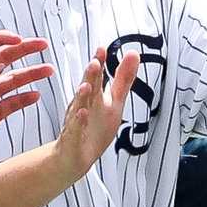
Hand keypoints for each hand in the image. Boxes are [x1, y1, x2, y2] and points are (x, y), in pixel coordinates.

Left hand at [0, 33, 53, 168]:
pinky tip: (36, 95)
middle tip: (42, 45)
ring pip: (15, 80)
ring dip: (31, 74)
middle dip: (24, 50)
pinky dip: (25, 99)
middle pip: (6, 58)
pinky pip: (14, 103)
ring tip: (48, 70)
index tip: (18, 39)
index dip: (2, 39)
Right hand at [47, 45, 141, 189]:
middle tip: (95, 61)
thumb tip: (133, 53)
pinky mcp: (73, 139)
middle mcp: (83, 106)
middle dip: (91, 76)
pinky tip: (82, 114)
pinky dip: (79, 122)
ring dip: (82, 96)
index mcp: (92, 97)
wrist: (74, 157)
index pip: (96, 77)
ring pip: (79, 107)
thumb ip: (122, 78)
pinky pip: (75, 130)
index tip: (102, 49)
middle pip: (88, 89)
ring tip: (87, 85)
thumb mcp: (113, 101)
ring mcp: (77, 122)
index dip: (99, 63)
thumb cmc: (94, 127)